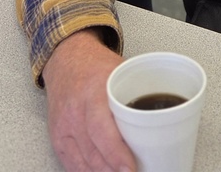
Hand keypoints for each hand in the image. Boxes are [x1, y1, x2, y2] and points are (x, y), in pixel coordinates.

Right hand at [42, 29, 131, 171]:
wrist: (66, 59)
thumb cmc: (97, 65)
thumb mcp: (120, 70)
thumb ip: (137, 92)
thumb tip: (163, 116)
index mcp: (93, 93)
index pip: (101, 130)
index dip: (116, 153)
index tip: (130, 168)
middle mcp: (75, 112)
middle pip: (93, 152)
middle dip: (113, 169)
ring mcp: (63, 127)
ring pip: (83, 162)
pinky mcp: (57, 137)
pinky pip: (71, 164)